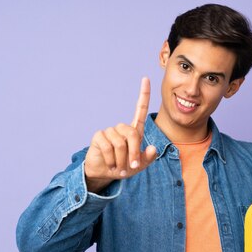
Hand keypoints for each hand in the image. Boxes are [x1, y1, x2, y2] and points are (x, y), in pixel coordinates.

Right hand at [84, 77, 156, 192]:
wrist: (105, 173)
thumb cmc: (124, 167)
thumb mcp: (139, 165)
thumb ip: (148, 159)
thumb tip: (152, 148)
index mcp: (134, 131)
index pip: (140, 109)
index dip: (144, 95)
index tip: (146, 78)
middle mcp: (122, 128)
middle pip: (132, 133)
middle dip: (133, 152)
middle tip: (132, 166)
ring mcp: (109, 131)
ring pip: (120, 143)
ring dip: (121, 160)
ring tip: (119, 167)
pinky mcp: (99, 136)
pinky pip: (108, 147)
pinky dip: (111, 160)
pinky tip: (110, 165)